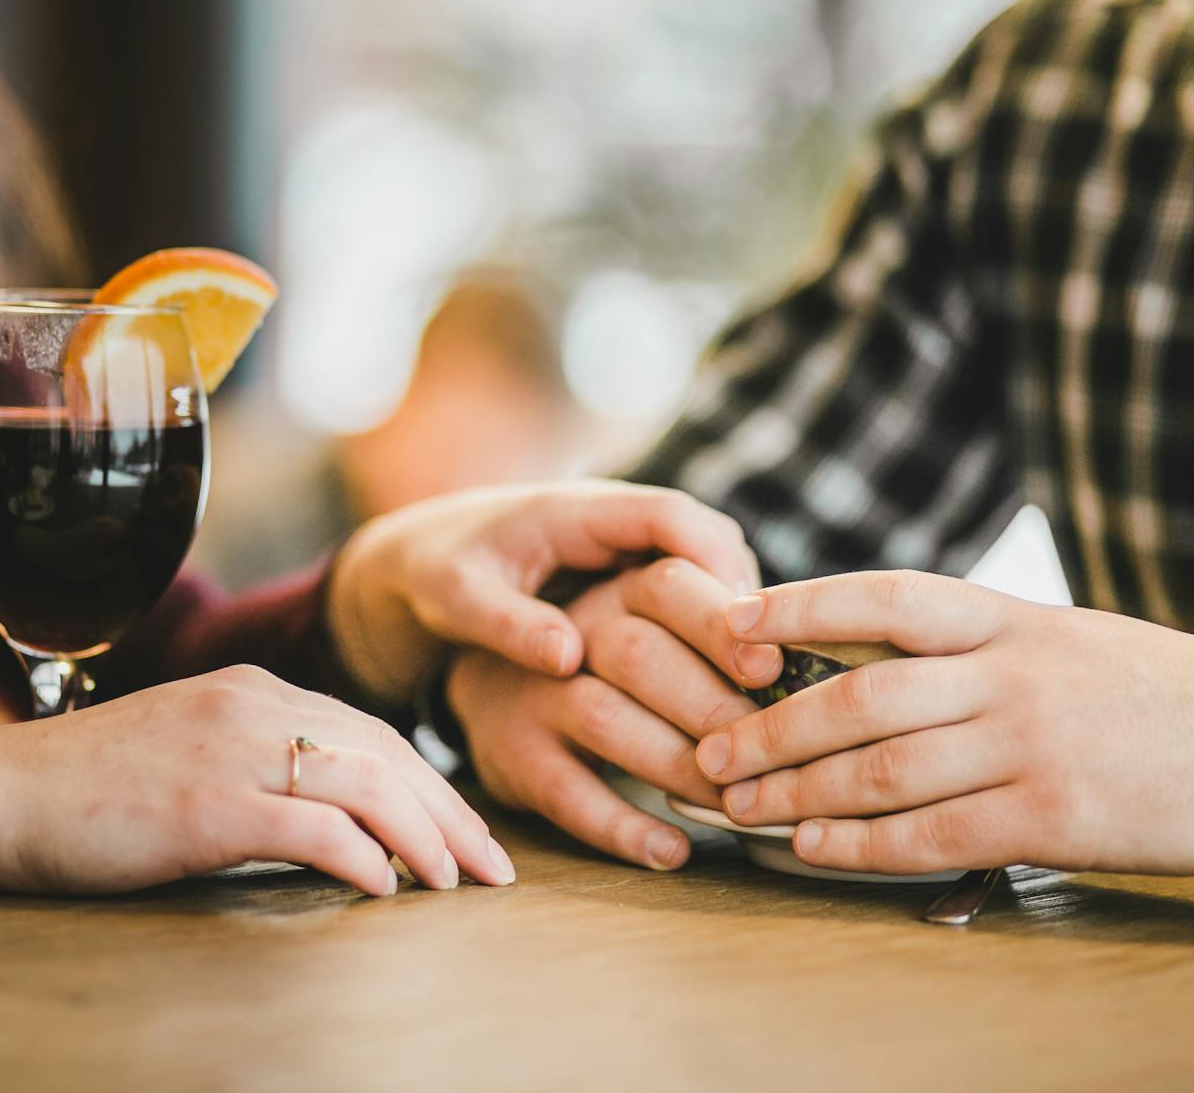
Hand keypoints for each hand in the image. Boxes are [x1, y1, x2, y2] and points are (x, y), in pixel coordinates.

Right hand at [0, 665, 516, 896]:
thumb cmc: (83, 789)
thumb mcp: (186, 753)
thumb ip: (256, 764)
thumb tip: (331, 820)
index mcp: (251, 691)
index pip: (372, 732)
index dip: (432, 784)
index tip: (471, 833)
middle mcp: (251, 706)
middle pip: (386, 754)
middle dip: (451, 813)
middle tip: (497, 867)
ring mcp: (227, 751)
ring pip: (363, 783)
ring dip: (423, 836)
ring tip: (457, 884)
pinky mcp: (202, 805)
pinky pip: (308, 825)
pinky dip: (360, 856)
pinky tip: (386, 889)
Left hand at [327, 481, 759, 702]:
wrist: (423, 556)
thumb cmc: (439, 574)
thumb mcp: (459, 600)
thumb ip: (509, 624)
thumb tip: (569, 659)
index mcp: (578, 509)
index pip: (670, 516)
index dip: (714, 563)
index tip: (745, 619)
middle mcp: (616, 518)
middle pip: (709, 539)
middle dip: (743, 596)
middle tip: (770, 663)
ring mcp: (630, 543)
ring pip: (711, 565)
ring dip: (738, 615)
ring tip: (760, 680)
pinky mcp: (634, 571)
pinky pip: (693, 588)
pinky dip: (717, 627)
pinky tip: (730, 682)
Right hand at [447, 557, 780, 868]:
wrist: (495, 685)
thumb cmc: (621, 662)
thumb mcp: (659, 621)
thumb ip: (727, 627)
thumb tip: (822, 651)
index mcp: (621, 588)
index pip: (669, 586)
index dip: (722, 625)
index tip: (774, 667)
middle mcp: (574, 631)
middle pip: (638, 654)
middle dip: (710, 706)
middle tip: (771, 755)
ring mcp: (537, 695)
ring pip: (604, 719)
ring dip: (675, 766)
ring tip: (734, 804)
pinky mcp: (514, 756)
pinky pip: (567, 793)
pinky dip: (622, 827)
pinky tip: (673, 851)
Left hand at [698, 570, 1193, 875]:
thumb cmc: (1167, 692)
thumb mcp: (1071, 640)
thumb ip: (985, 648)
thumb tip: (888, 660)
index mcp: (1012, 618)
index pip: (884, 597)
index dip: (800, 605)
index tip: (731, 622)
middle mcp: (1011, 672)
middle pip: (860, 692)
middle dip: (773, 724)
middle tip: (708, 747)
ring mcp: (1032, 743)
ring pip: (883, 766)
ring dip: (799, 791)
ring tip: (739, 805)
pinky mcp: (1055, 817)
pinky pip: (935, 834)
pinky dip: (863, 845)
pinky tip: (816, 852)